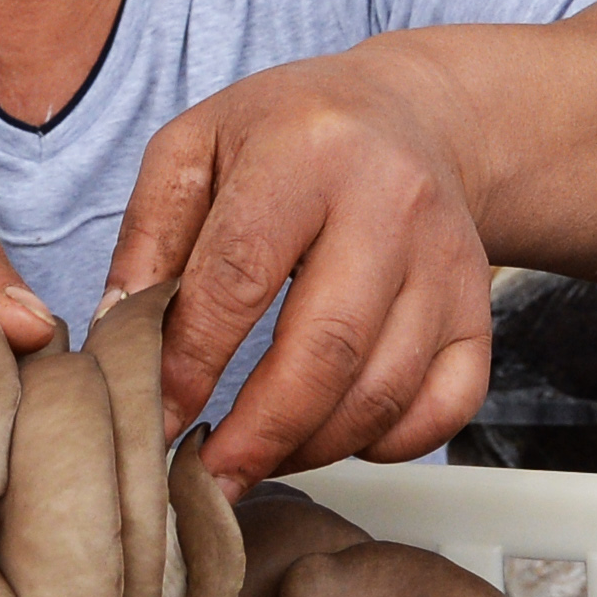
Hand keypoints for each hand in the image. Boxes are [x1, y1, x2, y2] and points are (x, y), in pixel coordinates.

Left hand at [101, 43, 494, 492]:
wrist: (410, 114)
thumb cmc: (288, 134)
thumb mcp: (197, 146)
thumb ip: (148, 236)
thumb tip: (118, 334)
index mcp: (307, 151)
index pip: (240, 274)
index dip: (190, 360)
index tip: (154, 418)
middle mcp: (391, 202)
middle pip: (326, 347)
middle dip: (258, 434)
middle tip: (207, 481)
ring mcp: (446, 261)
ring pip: (384, 389)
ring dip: (312, 448)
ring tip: (256, 460)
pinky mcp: (478, 308)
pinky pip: (445, 404)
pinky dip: (389, 445)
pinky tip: (334, 439)